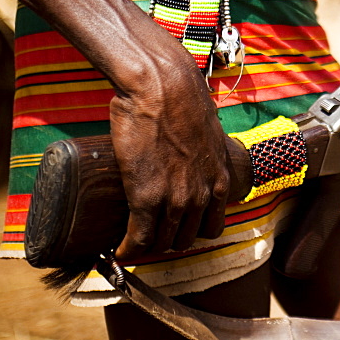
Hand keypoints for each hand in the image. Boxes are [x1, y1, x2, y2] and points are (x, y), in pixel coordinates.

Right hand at [109, 62, 230, 260]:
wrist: (162, 87)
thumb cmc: (181, 100)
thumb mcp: (207, 132)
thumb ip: (203, 150)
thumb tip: (193, 149)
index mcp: (220, 179)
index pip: (212, 226)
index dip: (193, 232)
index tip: (178, 230)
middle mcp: (202, 194)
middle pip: (187, 238)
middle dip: (169, 241)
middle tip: (151, 236)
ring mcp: (176, 199)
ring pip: (163, 241)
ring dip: (147, 247)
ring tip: (133, 245)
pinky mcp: (146, 197)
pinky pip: (139, 238)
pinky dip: (128, 250)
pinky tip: (119, 252)